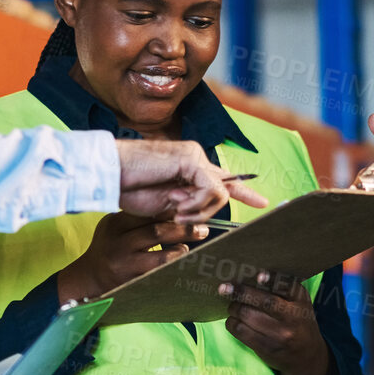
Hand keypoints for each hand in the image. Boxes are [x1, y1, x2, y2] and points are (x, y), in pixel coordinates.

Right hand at [57, 211, 208, 302]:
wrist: (89, 278)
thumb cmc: (108, 246)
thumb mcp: (114, 226)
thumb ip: (136, 217)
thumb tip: (173, 205)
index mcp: (115, 225)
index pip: (146, 213)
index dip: (171, 211)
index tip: (189, 209)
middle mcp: (119, 245)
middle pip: (156, 232)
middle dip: (183, 229)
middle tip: (203, 228)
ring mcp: (125, 266)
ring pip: (161, 256)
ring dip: (181, 250)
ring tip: (190, 247)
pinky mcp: (132, 283)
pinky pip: (160, 275)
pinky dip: (174, 267)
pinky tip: (182, 261)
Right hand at [116, 139, 268, 222]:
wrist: (110, 175)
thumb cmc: (129, 189)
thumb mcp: (164, 203)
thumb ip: (186, 205)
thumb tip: (203, 218)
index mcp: (189, 168)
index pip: (223, 179)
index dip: (245, 191)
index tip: (263, 203)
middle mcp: (195, 158)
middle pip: (227, 187)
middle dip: (218, 207)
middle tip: (200, 212)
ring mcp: (194, 156)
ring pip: (220, 192)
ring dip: (199, 210)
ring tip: (176, 211)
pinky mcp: (191, 159)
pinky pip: (211, 189)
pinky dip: (196, 203)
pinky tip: (176, 204)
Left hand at [219, 271, 334, 374]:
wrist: (306, 356)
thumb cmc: (297, 321)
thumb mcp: (299, 303)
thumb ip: (281, 289)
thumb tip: (249, 275)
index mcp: (301, 301)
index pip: (288, 286)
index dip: (273, 280)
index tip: (258, 275)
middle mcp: (293, 317)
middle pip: (265, 301)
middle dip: (241, 292)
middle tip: (225, 288)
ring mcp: (280, 335)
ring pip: (248, 315)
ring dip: (234, 308)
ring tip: (232, 305)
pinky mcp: (267, 348)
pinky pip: (241, 331)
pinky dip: (232, 322)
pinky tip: (233, 320)